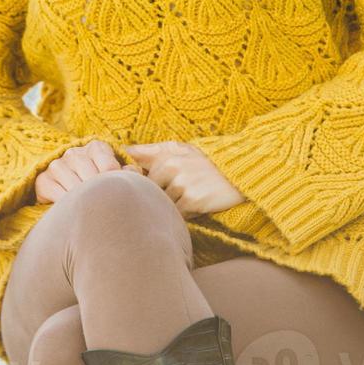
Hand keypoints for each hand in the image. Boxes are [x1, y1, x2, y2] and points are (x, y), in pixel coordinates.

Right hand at [34, 139, 143, 203]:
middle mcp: (74, 153)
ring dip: (81, 200)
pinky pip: (56, 194)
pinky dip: (65, 205)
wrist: (70, 191)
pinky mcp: (43, 180)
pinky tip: (72, 210)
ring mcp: (57, 165)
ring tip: (88, 210)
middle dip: (98, 195)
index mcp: (96, 147)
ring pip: (73, 186)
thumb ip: (129, 172)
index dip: (114, 183)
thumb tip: (131, 171)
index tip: (115, 195)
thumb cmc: (101, 184)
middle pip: (91, 177)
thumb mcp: (116, 174)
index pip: (109, 166)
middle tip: (103, 208)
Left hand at [123, 140, 246, 219]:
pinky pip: (178, 214)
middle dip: (159, 199)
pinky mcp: (193, 200)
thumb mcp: (182, 149)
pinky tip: (195, 207)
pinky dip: (184, 215)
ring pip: (164, 205)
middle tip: (178, 197)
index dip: (148, 187)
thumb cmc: (207, 161)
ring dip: (172, 208)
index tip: (156, 189)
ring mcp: (182, 184)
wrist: (238, 171)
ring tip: (189, 199)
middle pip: (151, 194)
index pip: (141, 179)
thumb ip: (152, 151)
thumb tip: (126, 150)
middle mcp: (171, 168)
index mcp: (166, 156)